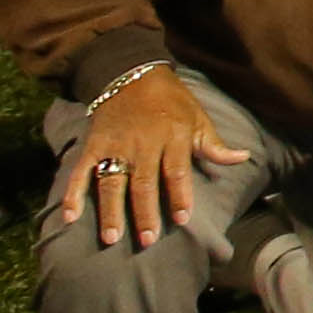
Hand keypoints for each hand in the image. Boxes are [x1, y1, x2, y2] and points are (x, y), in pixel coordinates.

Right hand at [57, 67, 245, 249]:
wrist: (132, 72)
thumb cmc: (172, 100)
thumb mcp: (198, 117)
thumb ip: (214, 144)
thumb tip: (242, 158)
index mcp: (173, 136)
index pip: (176, 171)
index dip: (179, 195)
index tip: (181, 219)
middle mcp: (143, 142)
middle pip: (143, 182)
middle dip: (145, 212)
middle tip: (147, 240)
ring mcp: (115, 144)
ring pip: (112, 181)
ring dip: (111, 210)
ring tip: (111, 237)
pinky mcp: (94, 144)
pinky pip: (81, 171)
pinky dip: (74, 193)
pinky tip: (70, 217)